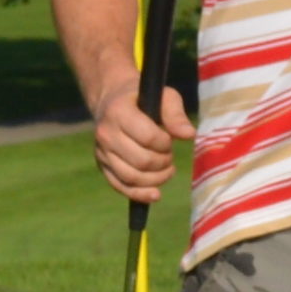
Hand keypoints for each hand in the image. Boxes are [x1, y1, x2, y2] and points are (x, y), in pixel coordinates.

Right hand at [92, 73, 193, 204]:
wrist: (113, 101)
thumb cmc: (145, 99)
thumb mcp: (164, 97)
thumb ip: (176, 114)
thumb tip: (189, 135)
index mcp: (118, 112)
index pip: (148, 138)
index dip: (165, 143)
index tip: (169, 140)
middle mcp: (105, 134)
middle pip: (141, 161)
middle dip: (163, 162)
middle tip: (169, 154)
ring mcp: (101, 152)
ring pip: (131, 177)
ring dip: (156, 179)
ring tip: (167, 169)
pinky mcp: (103, 166)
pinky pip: (120, 186)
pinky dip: (139, 194)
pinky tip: (155, 194)